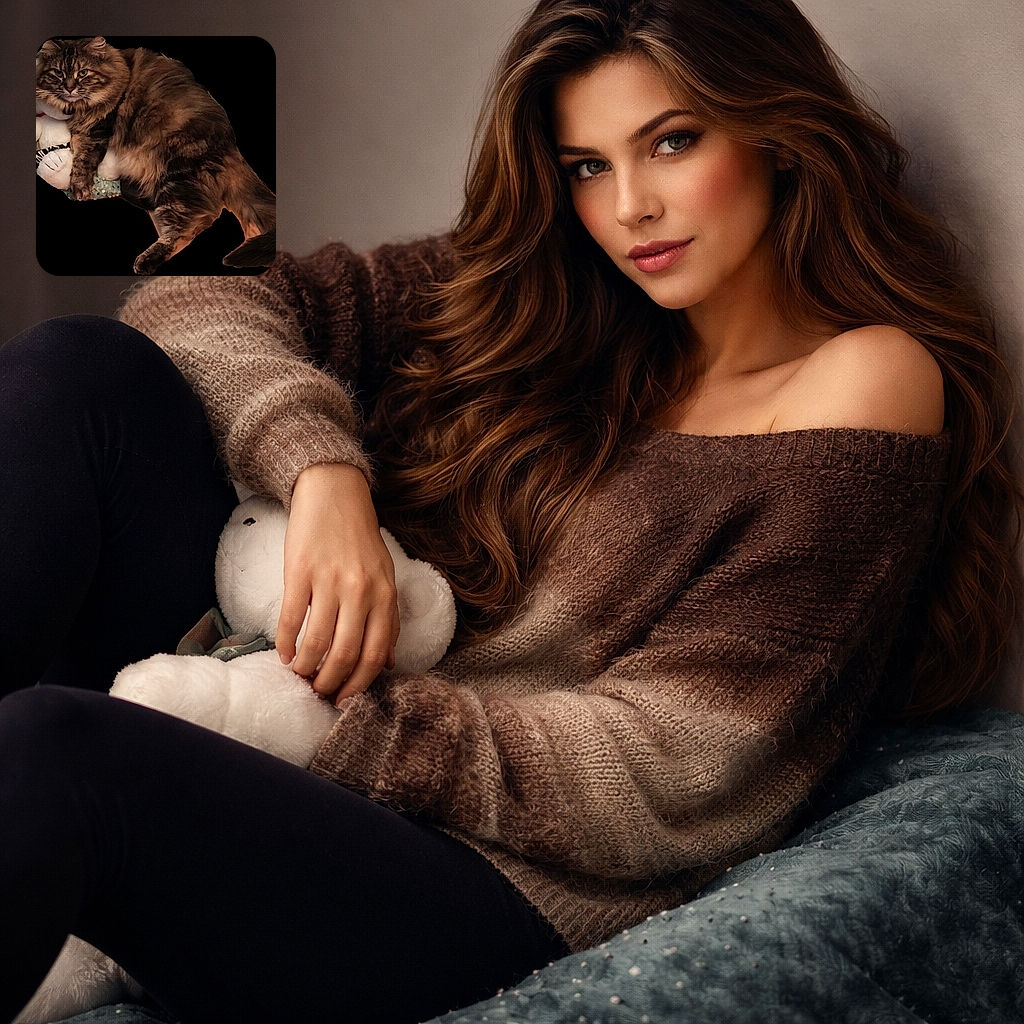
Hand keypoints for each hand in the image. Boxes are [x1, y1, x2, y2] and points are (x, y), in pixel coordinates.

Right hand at [277, 463, 399, 702]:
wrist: (334, 493)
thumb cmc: (360, 539)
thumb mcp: (385, 576)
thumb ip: (388, 619)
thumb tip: (387, 663)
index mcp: (385, 595)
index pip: (376, 655)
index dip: (359, 684)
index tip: (346, 699)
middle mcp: (361, 591)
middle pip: (347, 654)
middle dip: (331, 683)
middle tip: (319, 692)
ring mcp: (330, 581)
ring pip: (318, 642)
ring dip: (306, 668)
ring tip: (301, 675)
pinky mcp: (300, 571)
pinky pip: (292, 619)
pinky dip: (286, 644)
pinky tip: (284, 655)